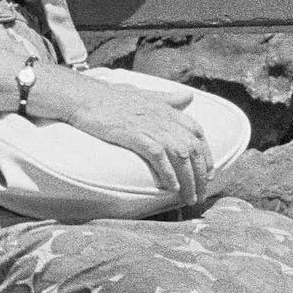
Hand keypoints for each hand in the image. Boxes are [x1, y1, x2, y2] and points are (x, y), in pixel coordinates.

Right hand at [46, 68, 212, 205]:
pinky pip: (159, 157)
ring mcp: (151, 126)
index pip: (198, 134)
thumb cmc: (111, 97)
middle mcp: (164, 118)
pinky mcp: (136, 135)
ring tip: (189, 197)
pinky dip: (168, 173)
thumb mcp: (144, 94)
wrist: (85, 97)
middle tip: (200, 194)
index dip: (206, 156)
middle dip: (200, 175)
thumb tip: (188, 95)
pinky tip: (171, 188)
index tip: (207, 174)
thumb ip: (167, 98)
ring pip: (181, 156)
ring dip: (188, 180)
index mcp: (168, 109)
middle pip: (193, 149)